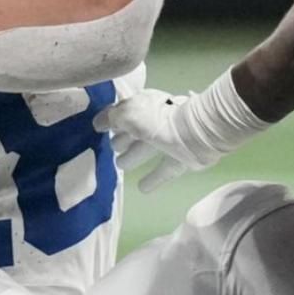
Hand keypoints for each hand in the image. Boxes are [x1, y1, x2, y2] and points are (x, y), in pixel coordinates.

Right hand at [95, 74, 268, 191]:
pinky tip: (143, 189)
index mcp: (144, 106)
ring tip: (121, 167)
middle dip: (122, 140)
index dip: (112, 121)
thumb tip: (98, 124)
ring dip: (134, 157)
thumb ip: (111, 118)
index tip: (100, 130)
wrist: (195, 132)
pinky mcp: (181, 159)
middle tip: (113, 150)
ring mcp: (169, 141)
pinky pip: (164, 169)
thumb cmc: (157, 120)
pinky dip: (154, 178)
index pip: (124, 113)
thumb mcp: (127, 114)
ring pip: (147, 150)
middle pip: (135, 133)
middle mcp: (156, 122)